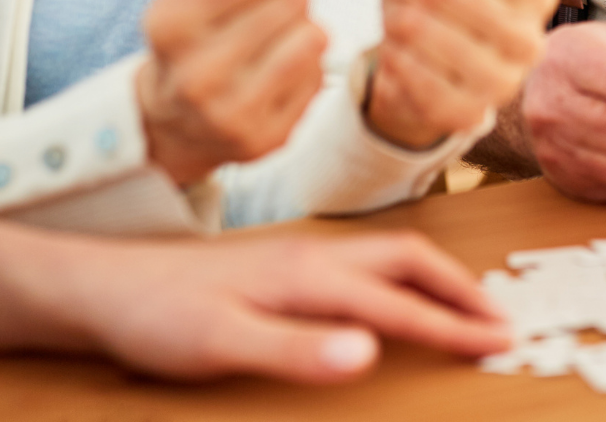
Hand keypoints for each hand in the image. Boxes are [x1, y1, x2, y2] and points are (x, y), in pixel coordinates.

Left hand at [48, 230, 512, 383]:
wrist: (101, 287)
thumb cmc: (157, 318)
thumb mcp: (222, 345)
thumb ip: (297, 349)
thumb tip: (369, 349)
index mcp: (308, 276)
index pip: (401, 302)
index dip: (454, 325)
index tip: (501, 343)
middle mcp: (312, 255)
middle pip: (409, 260)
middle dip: (462, 289)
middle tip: (504, 322)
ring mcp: (297, 255)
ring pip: (388, 256)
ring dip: (436, 279)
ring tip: (467, 307)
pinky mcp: (281, 263)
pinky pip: (364, 262)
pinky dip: (402, 277)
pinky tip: (394, 297)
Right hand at [136, 0, 345, 186]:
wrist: (173, 118)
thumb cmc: (199, 32)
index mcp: (171, 22)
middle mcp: (195, 74)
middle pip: (293, 1)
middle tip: (267, 9)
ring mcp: (228, 114)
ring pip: (314, 38)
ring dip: (305, 28)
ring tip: (273, 40)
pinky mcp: (264, 139)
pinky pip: (319, 77)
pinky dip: (308, 66)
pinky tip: (276, 73)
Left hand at [358, 0, 559, 150]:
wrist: (442, 74)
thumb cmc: (445, 9)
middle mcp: (528, 39)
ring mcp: (501, 82)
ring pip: (417, 26)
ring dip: (391, 15)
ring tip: (396, 15)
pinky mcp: (465, 113)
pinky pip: (406, 70)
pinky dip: (389, 53)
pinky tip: (395, 48)